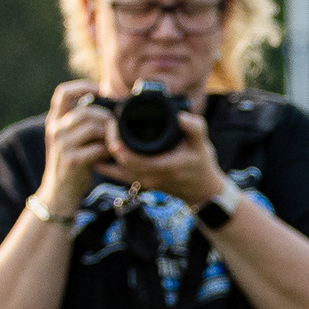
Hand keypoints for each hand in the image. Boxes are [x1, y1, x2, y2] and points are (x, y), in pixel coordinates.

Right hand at [37, 80, 119, 215]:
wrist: (60, 192)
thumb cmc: (72, 163)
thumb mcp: (70, 139)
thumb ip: (82, 123)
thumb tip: (111, 106)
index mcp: (54, 121)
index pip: (63, 92)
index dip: (83, 86)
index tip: (101, 91)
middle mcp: (55, 130)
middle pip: (85, 111)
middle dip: (106, 116)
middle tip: (117, 125)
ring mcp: (63, 145)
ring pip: (93, 127)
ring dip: (110, 133)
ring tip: (116, 140)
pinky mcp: (73, 160)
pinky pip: (98, 148)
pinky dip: (109, 149)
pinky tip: (112, 154)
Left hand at [100, 107, 226, 211]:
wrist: (203, 192)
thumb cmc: (202, 166)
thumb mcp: (202, 144)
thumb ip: (194, 128)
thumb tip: (181, 116)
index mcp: (164, 167)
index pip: (129, 156)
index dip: (115, 139)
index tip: (114, 121)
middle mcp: (151, 177)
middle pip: (118, 161)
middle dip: (108, 141)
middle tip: (109, 124)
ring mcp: (144, 182)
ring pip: (115, 169)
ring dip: (107, 153)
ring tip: (106, 134)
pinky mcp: (141, 183)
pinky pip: (118, 174)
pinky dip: (109, 163)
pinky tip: (105, 151)